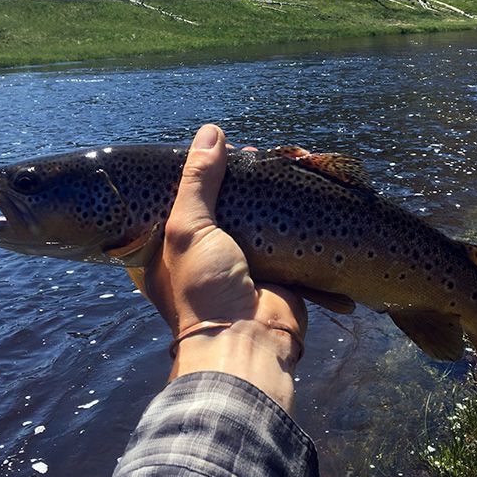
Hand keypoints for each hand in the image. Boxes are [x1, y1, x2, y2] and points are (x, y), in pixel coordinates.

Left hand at [144, 124, 306, 413]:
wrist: (247, 344)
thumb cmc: (203, 289)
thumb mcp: (188, 228)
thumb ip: (198, 179)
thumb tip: (211, 132)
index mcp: (167, 250)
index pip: (181, 199)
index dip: (200, 173)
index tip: (222, 150)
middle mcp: (203, 257)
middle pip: (224, 206)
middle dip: (244, 181)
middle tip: (258, 157)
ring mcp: (241, 265)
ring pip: (259, 219)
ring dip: (275, 196)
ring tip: (286, 167)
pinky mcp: (276, 272)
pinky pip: (289, 240)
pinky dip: (301, 222)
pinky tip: (309, 193)